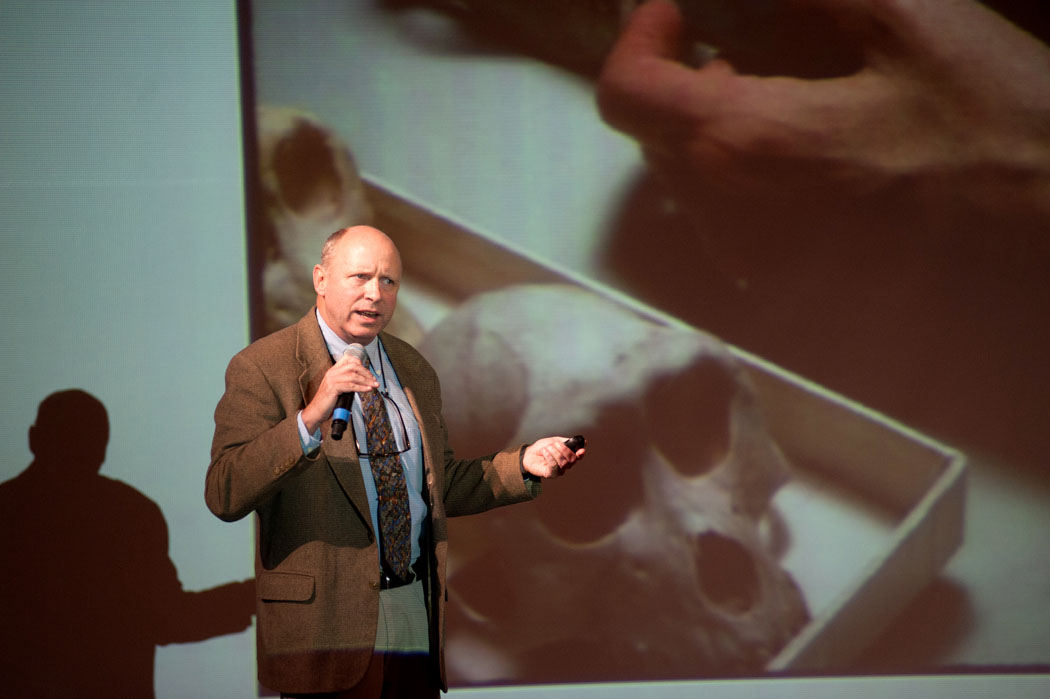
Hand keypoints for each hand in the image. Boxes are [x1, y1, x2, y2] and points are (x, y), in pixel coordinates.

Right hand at [300, 353, 378, 433]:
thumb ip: (346, 382)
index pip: (348, 359)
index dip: (360, 364)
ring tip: (374, 385)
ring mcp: (332, 380)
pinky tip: (368, 389)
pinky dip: (361, 388)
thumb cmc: (328, 401)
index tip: (368, 372)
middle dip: (366, 373)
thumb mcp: (337, 388)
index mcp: (333, 371)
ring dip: (367, 381)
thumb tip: (362, 381)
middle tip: (374, 380)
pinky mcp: (333, 388)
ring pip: (354, 376)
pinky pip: (351, 386)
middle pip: (353, 366)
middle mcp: (332, 373)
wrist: (316, 411)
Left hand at [522, 436, 585, 479]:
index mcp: (568, 456)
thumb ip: (567, 442)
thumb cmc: (543, 447)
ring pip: (563, 463)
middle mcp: (566, 465)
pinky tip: (545, 452)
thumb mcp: (555, 441)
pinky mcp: (551, 474)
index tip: (581, 450)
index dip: (581, 454)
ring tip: (547, 448)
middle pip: (572, 460)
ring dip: (555, 453)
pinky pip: (554, 467)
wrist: (529, 454)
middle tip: (556, 444)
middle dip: (564, 450)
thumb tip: (583, 442)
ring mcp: (559, 471)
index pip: (578, 457)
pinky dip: (550, 457)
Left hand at [597, 0, 1049, 223]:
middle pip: (655, 140)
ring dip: (712, 133)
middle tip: (733, 51)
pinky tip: (803, 163)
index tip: (676, 13)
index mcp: (742, 147)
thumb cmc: (995, 131)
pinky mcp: (788, 298)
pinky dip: (741, 182)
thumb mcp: (904, 21)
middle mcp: (730, 219)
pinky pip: (729, 229)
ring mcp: (757, 268)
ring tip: (780, 102)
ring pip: (690, 187)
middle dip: (681, 84)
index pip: (625, 93)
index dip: (640, 39)